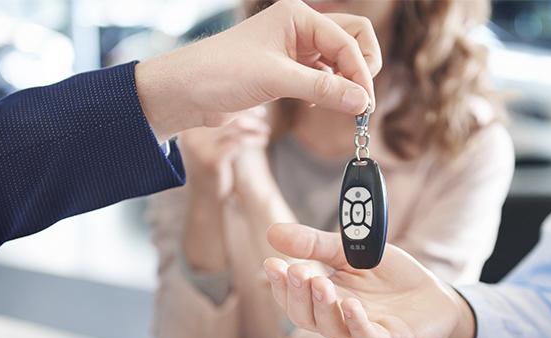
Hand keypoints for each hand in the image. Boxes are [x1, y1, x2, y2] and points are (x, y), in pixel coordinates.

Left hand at [136, 0, 380, 140]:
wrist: (186, 92)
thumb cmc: (220, 73)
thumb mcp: (275, 80)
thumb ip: (323, 90)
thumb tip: (361, 102)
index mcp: (297, 16)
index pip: (348, 40)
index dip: (360, 72)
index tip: (364, 104)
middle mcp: (300, 28)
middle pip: (352, 40)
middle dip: (361, 68)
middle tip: (360, 99)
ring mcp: (295, 49)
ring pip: (340, 60)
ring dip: (347, 82)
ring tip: (344, 107)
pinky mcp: (289, 70)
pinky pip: (325, 77)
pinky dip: (330, 91)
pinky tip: (317, 105)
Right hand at [179, 108, 269, 199]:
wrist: (205, 198)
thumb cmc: (212, 167)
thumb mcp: (210, 143)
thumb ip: (219, 125)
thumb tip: (244, 102)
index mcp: (187, 126)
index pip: (215, 105)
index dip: (237, 103)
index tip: (253, 105)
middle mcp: (190, 133)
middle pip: (225, 112)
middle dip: (247, 111)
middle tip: (262, 114)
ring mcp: (200, 146)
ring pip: (235, 125)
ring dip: (254, 126)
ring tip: (264, 130)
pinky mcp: (212, 159)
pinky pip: (240, 142)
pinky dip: (254, 139)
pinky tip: (263, 141)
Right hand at [262, 223, 476, 337]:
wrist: (435, 296)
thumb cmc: (391, 277)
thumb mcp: (353, 251)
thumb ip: (316, 244)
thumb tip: (273, 232)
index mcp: (327, 298)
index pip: (294, 297)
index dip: (280, 283)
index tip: (272, 262)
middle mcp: (339, 318)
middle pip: (306, 317)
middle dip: (297, 294)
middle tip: (296, 270)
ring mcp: (364, 330)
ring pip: (332, 329)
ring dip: (322, 307)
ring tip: (319, 282)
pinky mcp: (390, 337)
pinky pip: (368, 337)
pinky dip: (356, 323)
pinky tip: (350, 305)